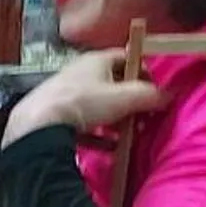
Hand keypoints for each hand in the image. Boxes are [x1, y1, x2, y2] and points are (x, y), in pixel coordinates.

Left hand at [5, 48, 164, 145]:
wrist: (35, 127)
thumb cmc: (83, 104)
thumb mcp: (123, 98)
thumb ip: (149, 96)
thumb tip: (169, 96)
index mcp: (95, 60)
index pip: (126, 57)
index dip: (143, 71)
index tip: (155, 89)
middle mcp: (77, 72)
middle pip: (111, 83)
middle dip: (129, 100)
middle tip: (143, 116)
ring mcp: (62, 94)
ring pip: (96, 105)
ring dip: (114, 119)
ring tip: (127, 134)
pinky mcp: (51, 116)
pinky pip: (81, 124)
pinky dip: (96, 135)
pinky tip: (107, 149)